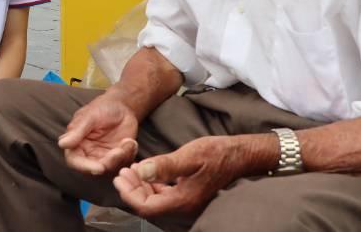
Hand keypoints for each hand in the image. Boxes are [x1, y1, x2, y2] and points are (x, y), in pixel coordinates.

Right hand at [57, 90, 138, 175]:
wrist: (122, 106)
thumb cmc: (102, 107)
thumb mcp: (90, 116)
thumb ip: (77, 131)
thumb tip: (62, 144)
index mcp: (76, 143)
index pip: (74, 161)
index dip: (85, 167)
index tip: (100, 168)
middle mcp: (88, 153)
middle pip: (94, 168)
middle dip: (108, 163)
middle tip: (119, 151)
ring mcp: (104, 156)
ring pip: (111, 168)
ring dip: (121, 157)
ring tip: (128, 141)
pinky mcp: (118, 157)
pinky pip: (123, 163)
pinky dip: (129, 154)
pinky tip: (131, 142)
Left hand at [113, 136, 252, 217]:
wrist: (239, 155)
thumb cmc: (216, 153)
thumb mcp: (189, 156)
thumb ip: (164, 166)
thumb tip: (140, 171)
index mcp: (183, 200)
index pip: (147, 206)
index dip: (130, 193)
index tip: (120, 176)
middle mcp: (184, 206)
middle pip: (149, 206)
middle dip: (132, 190)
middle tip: (122, 172)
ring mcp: (187, 201)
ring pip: (155, 201)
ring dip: (140, 187)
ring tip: (130, 170)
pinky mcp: (188, 194)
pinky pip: (164, 195)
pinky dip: (151, 185)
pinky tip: (146, 172)